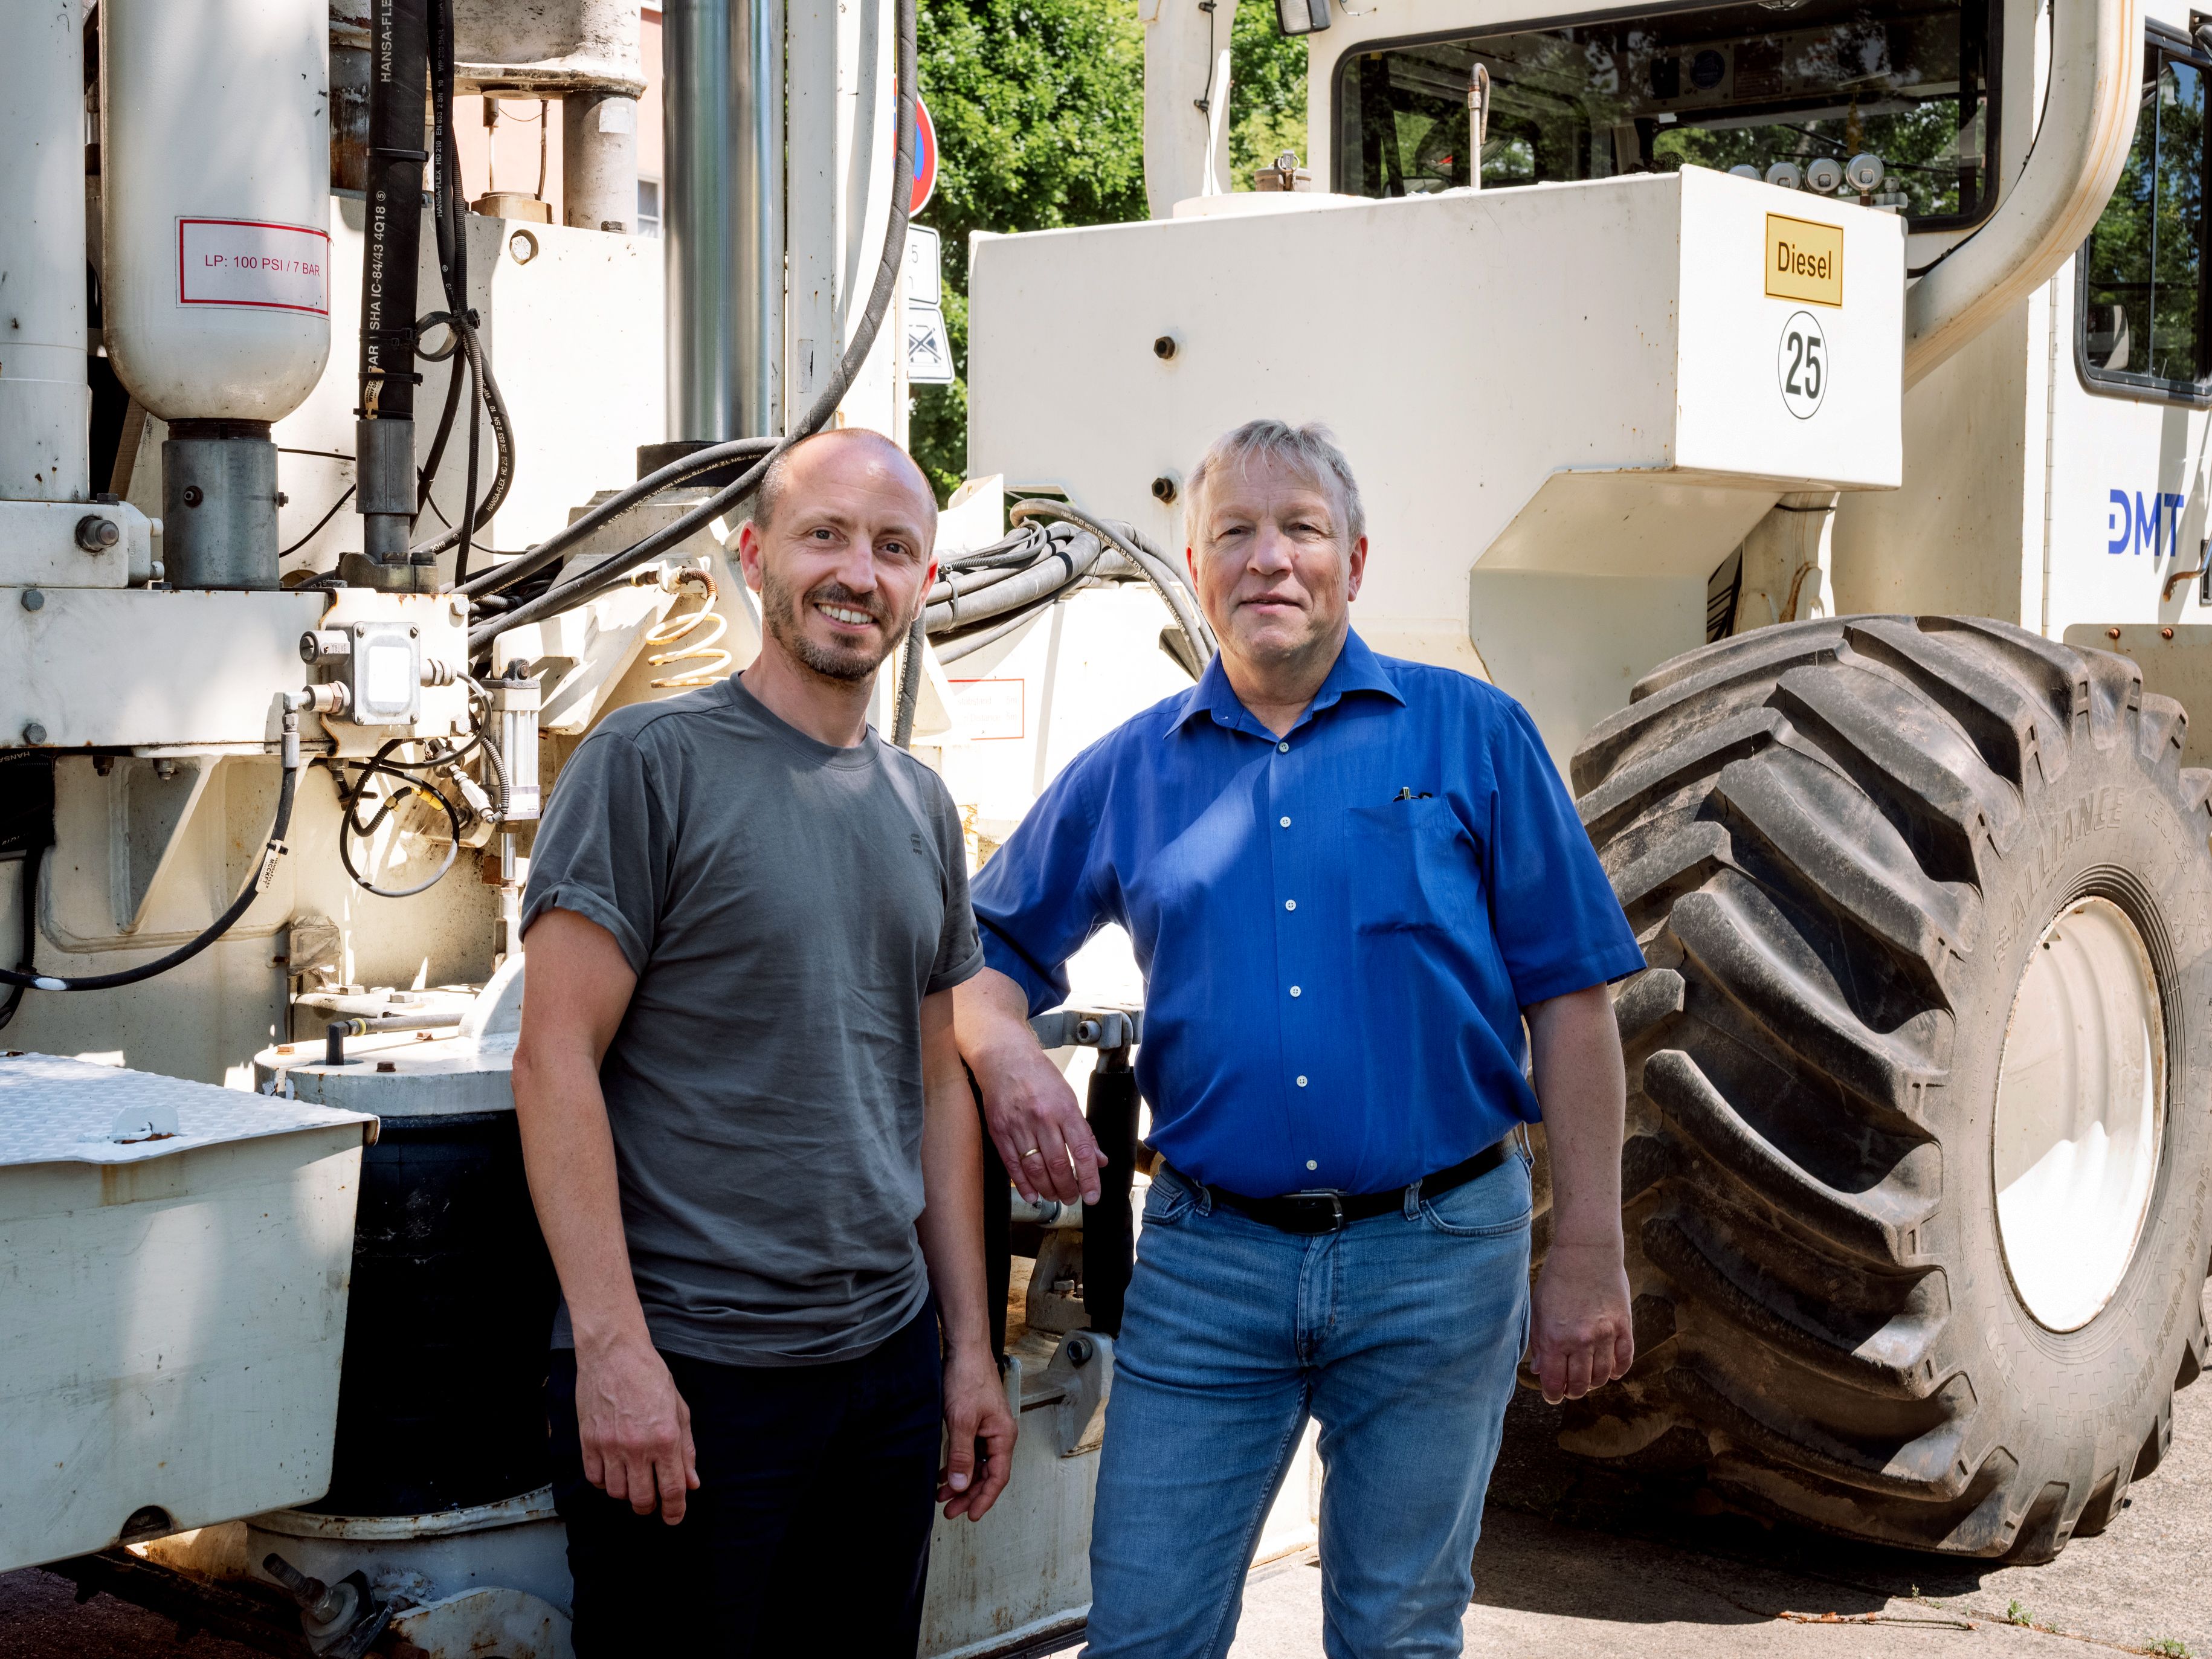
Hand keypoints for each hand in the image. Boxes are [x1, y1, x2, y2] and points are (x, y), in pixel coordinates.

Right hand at [575, 1331, 700, 1523]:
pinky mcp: (589, 1441)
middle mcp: (637, 1447)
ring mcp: (610, 1446)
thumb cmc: (650, 1376)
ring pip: (616, 1493)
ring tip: (632, 1480)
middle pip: (642, 1499)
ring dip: (626, 1493)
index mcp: (665, 1438)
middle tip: (652, 1501)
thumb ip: (686, 1449)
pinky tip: (613, 1470)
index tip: (674, 1518)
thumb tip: (692, 1483)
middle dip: (649, 1506)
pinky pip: (594, 1479)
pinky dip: (604, 1482)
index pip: (672, 1489)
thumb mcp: (679, 1409)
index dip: (674, 1511)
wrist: (614, 1353)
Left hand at [938, 1346, 1015, 1520]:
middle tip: (949, 1511)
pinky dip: (957, 1464)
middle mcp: (999, 1434)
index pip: (997, 1477)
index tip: (970, 1515)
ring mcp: (987, 1427)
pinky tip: (943, 1472)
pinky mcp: (976, 1421)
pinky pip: (970, 1451)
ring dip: (961, 1481)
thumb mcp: (961, 1421)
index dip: (984, 1499)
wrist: (965, 1349)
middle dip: (969, 1494)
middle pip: (987, 1474)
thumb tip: (961, 1486)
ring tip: (942, 1496)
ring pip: (977, 1464)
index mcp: (1003, 1436)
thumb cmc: (968, 1378)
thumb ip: (961, 1456)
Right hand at [972, 1040, 1103, 1206]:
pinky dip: (1023, 1184)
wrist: (1005, 1058)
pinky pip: (1012, 1165)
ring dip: (1047, 1189)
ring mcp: (1018, 1126)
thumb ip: (1084, 1132)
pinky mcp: (999, 1131)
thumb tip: (1099, 1160)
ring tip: (1055, 1197)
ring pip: (1035, 1168)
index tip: (1093, 1196)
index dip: (1089, 1178)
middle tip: (1072, 1199)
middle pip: (1057, 1164)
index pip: (1081, 1151)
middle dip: (1067, 1188)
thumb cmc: (1040, 1077)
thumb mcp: (1069, 1098)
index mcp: (1064, 1109)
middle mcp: (1042, 1118)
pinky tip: (1032, 1194)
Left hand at [1527, 1239, 1633, 1403]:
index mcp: (1554, 1337)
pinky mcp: (1624, 1326)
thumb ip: (1538, 1342)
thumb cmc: (1556, 1279)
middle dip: (1573, 1392)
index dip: (1553, 1395)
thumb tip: (1540, 1371)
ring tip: (1588, 1379)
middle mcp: (1580, 1340)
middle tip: (1570, 1390)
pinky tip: (1612, 1372)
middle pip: (1580, 1384)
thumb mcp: (1538, 1310)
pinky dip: (1618, 1371)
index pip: (1555, 1382)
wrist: (1586, 1251)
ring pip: (1603, 1376)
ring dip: (1595, 1383)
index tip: (1553, 1396)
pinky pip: (1625, 1359)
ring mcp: (1605, 1334)